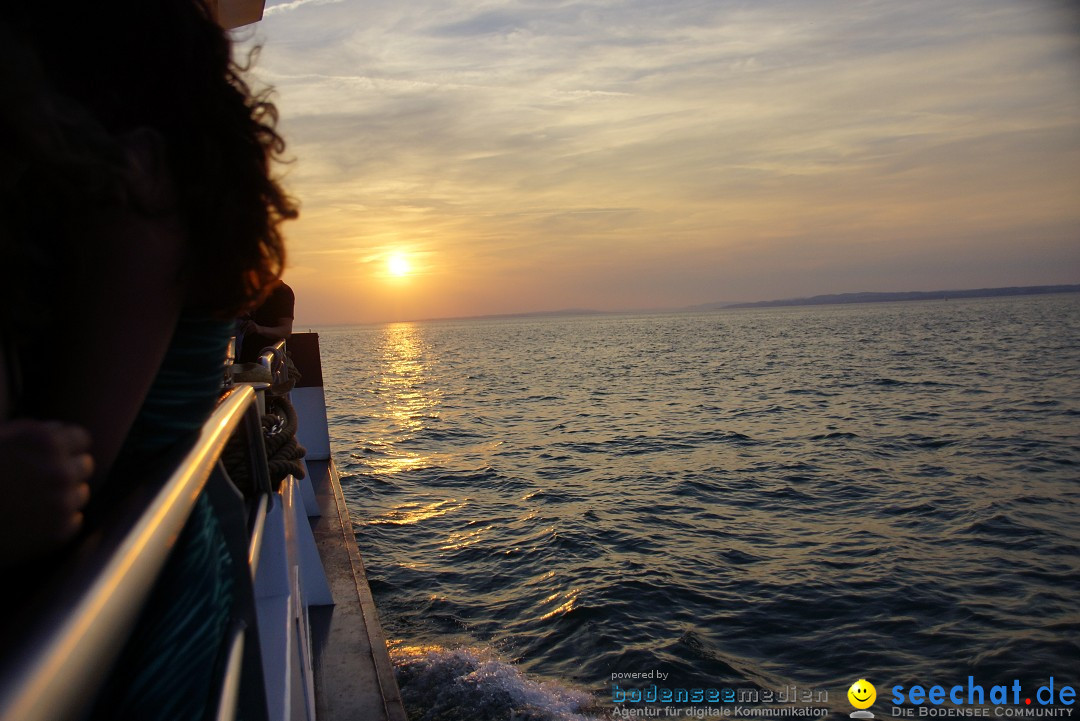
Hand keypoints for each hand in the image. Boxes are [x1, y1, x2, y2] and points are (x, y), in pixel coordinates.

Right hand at [0, 420, 92, 565]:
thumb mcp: (1, 440)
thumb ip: (35, 435)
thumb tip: (65, 435)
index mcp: (44, 441)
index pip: (81, 439)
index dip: (66, 448)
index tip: (54, 456)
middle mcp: (58, 470)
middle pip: (85, 466)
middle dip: (66, 470)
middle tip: (40, 480)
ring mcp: (61, 502)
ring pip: (81, 494)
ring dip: (63, 495)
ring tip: (32, 501)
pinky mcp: (58, 532)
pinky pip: (73, 520)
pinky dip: (58, 521)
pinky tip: (32, 520)